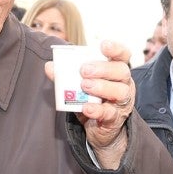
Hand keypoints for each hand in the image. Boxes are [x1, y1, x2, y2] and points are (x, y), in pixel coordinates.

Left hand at [48, 40, 133, 169]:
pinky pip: (110, 113)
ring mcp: (122, 102)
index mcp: (116, 71)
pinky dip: (97, 110)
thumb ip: (65, 75)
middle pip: (122, 71)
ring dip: (102, 87)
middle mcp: (124, 84)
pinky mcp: (116, 118)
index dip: (116, 48)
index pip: (122, 55)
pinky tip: (86, 108)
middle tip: (84, 70)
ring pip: (120, 92)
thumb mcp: (80, 84)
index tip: (103, 45)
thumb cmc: (92, 99)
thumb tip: (49, 66)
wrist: (98, 128)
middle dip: (103, 69)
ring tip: (84, 85)